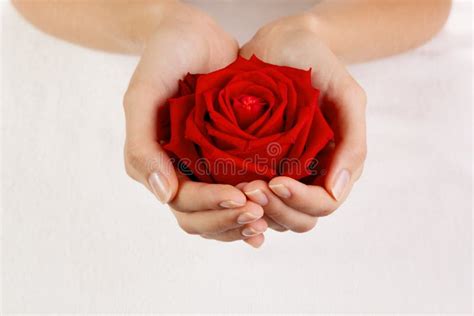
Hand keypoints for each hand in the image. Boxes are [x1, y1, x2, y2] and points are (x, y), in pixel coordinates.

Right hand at [123, 3, 265, 246]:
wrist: (193, 32)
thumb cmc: (165, 57)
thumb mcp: (144, 94)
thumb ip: (142, 143)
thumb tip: (163, 195)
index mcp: (153, 162)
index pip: (181, 201)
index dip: (210, 206)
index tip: (240, 199)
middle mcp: (177, 170)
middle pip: (200, 217)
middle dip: (228, 220)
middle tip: (259, 215)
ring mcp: (201, 166)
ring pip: (218, 214)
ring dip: (240, 222)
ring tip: (267, 217)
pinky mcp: (224, 158)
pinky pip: (236, 194)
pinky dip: (250, 207)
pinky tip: (271, 210)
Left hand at [239, 13, 366, 231]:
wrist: (281, 41)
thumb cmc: (316, 63)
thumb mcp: (346, 96)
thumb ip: (352, 143)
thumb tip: (337, 191)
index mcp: (335, 166)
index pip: (323, 204)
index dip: (300, 201)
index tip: (275, 182)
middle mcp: (310, 176)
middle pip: (298, 218)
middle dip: (276, 209)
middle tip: (250, 189)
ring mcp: (283, 173)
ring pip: (273, 215)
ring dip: (257, 210)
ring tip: (238, 189)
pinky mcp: (256, 166)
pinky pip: (251, 198)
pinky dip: (241, 203)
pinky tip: (227, 191)